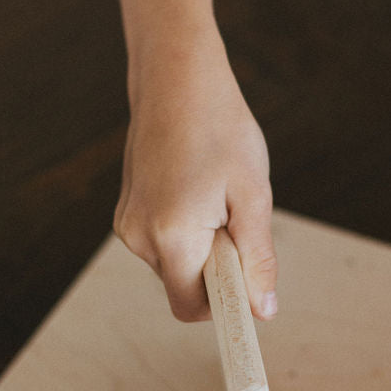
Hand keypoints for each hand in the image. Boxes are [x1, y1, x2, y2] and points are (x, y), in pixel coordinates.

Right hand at [113, 28, 276, 321]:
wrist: (176, 80)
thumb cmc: (220, 129)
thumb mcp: (253, 195)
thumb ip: (257, 259)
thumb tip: (262, 310)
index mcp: (171, 236)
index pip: (193, 309)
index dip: (225, 307)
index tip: (249, 288)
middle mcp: (139, 237)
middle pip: (184, 289)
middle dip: (216, 271)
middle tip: (235, 220)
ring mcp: (128, 224)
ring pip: (176, 266)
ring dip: (203, 248)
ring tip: (216, 197)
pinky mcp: (127, 212)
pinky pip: (165, 244)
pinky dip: (187, 233)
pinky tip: (198, 191)